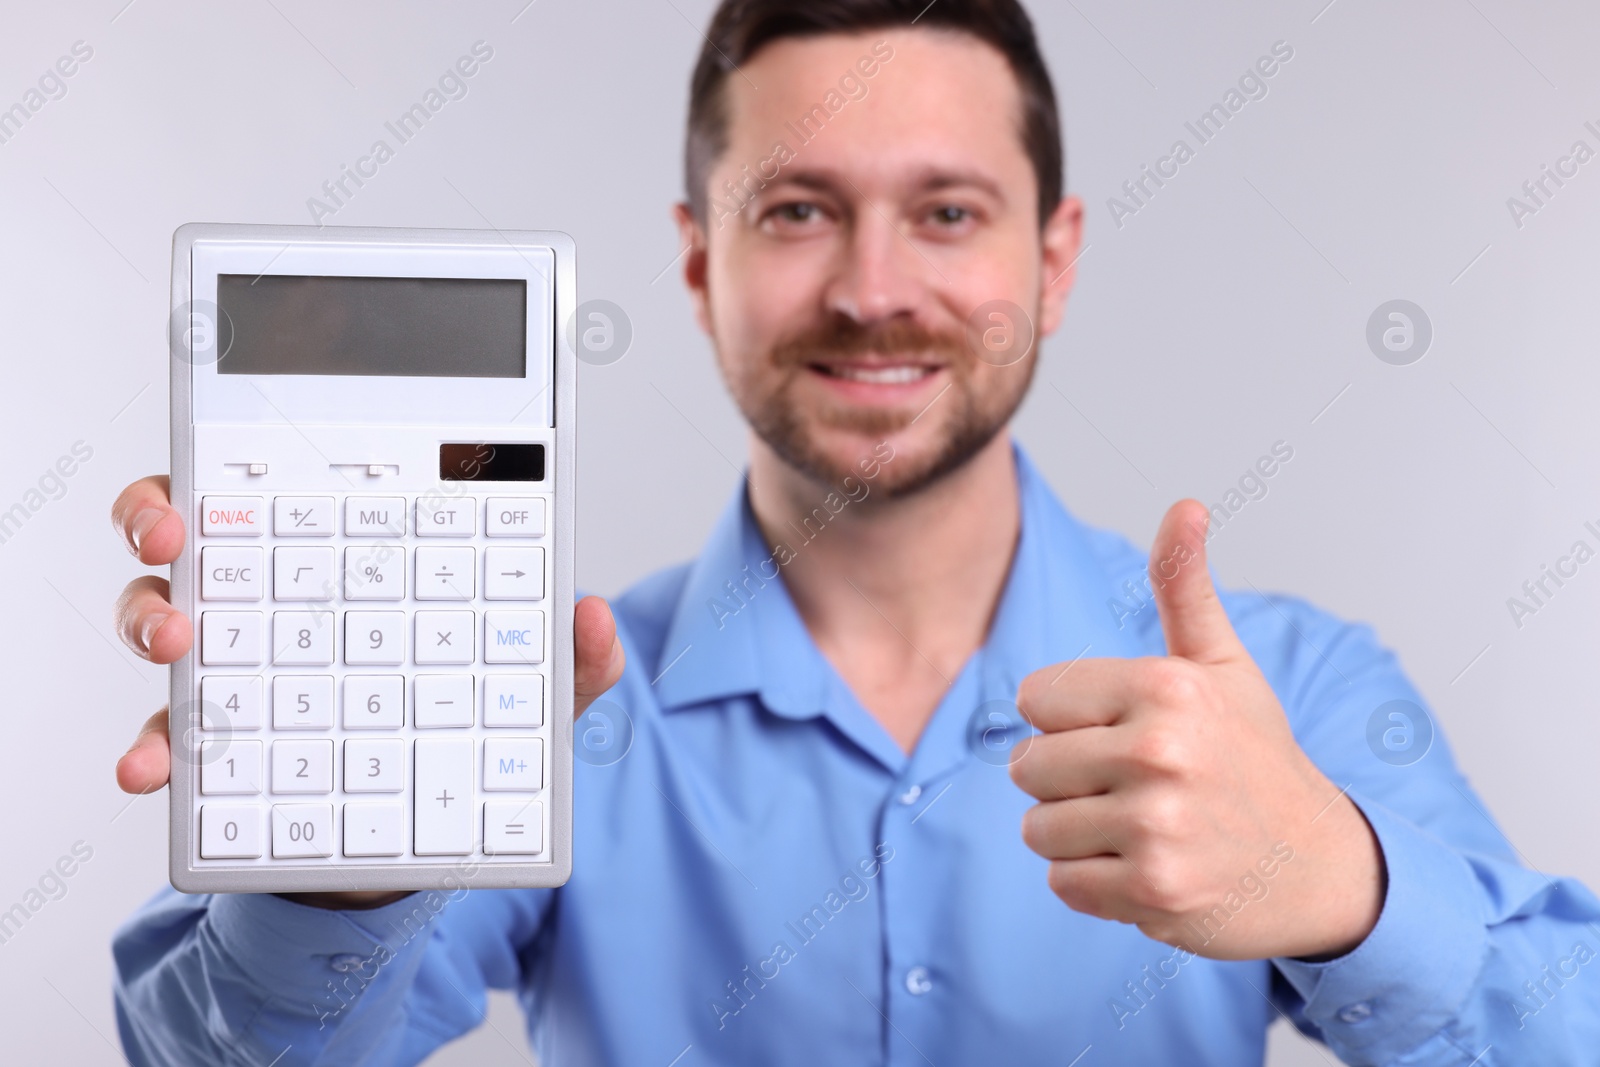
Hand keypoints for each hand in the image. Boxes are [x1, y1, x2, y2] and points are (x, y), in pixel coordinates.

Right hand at [111, 475, 624, 908]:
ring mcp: (234, 674)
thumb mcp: (528, 703)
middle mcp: (270, 604)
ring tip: (172, 642)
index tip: (231, 464)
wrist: (415, 847)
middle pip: (191, 534)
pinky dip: (150, 749)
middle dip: (160, 519)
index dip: (244, 464)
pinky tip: (150, 767)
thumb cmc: (463, 741)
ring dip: (148, 619)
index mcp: (341, 566)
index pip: (282, 492)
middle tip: (174, 536)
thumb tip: (594, 615)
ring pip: (161, 617)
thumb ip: (569, 664)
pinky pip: (166, 737)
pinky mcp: (214, 750)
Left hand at [1009, 499, 1383, 960]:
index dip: (1070, 719)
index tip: (1124, 731)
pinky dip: (1095, 883)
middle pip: (1027, 766)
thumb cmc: (1255, 757)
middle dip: (1068, 779)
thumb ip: (1184, 587)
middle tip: (1134, 786)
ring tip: (1142, 827)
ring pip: (1038, 827)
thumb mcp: (1223, 666)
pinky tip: (1149, 868)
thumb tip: (1184, 505)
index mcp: (1166, 687)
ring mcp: (1156, 826)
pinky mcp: (1152, 892)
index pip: (1035, 698)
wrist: (1319, 867)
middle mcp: (1160, 752)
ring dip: (1078, 834)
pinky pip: (1062, 882)